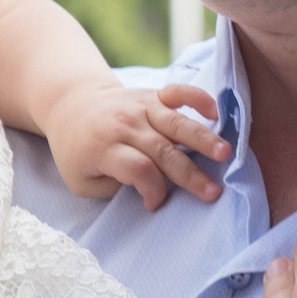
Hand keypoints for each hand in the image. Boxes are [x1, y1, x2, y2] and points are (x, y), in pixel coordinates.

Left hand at [44, 81, 229, 209]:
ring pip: (176, 123)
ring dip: (202, 138)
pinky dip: (197, 98)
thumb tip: (149, 186)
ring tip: (225, 152)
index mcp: (103, 148)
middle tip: (214, 192)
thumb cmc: (78, 151)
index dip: (152, 190)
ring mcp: (140, 107)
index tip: (154, 204)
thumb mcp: (80, 181)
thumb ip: (112, 187)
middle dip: (189, 174)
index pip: (137, 169)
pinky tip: (215, 112)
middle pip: (162, 150)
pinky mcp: (151, 95)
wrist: (71, 104)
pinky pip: (178, 92)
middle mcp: (124, 125)